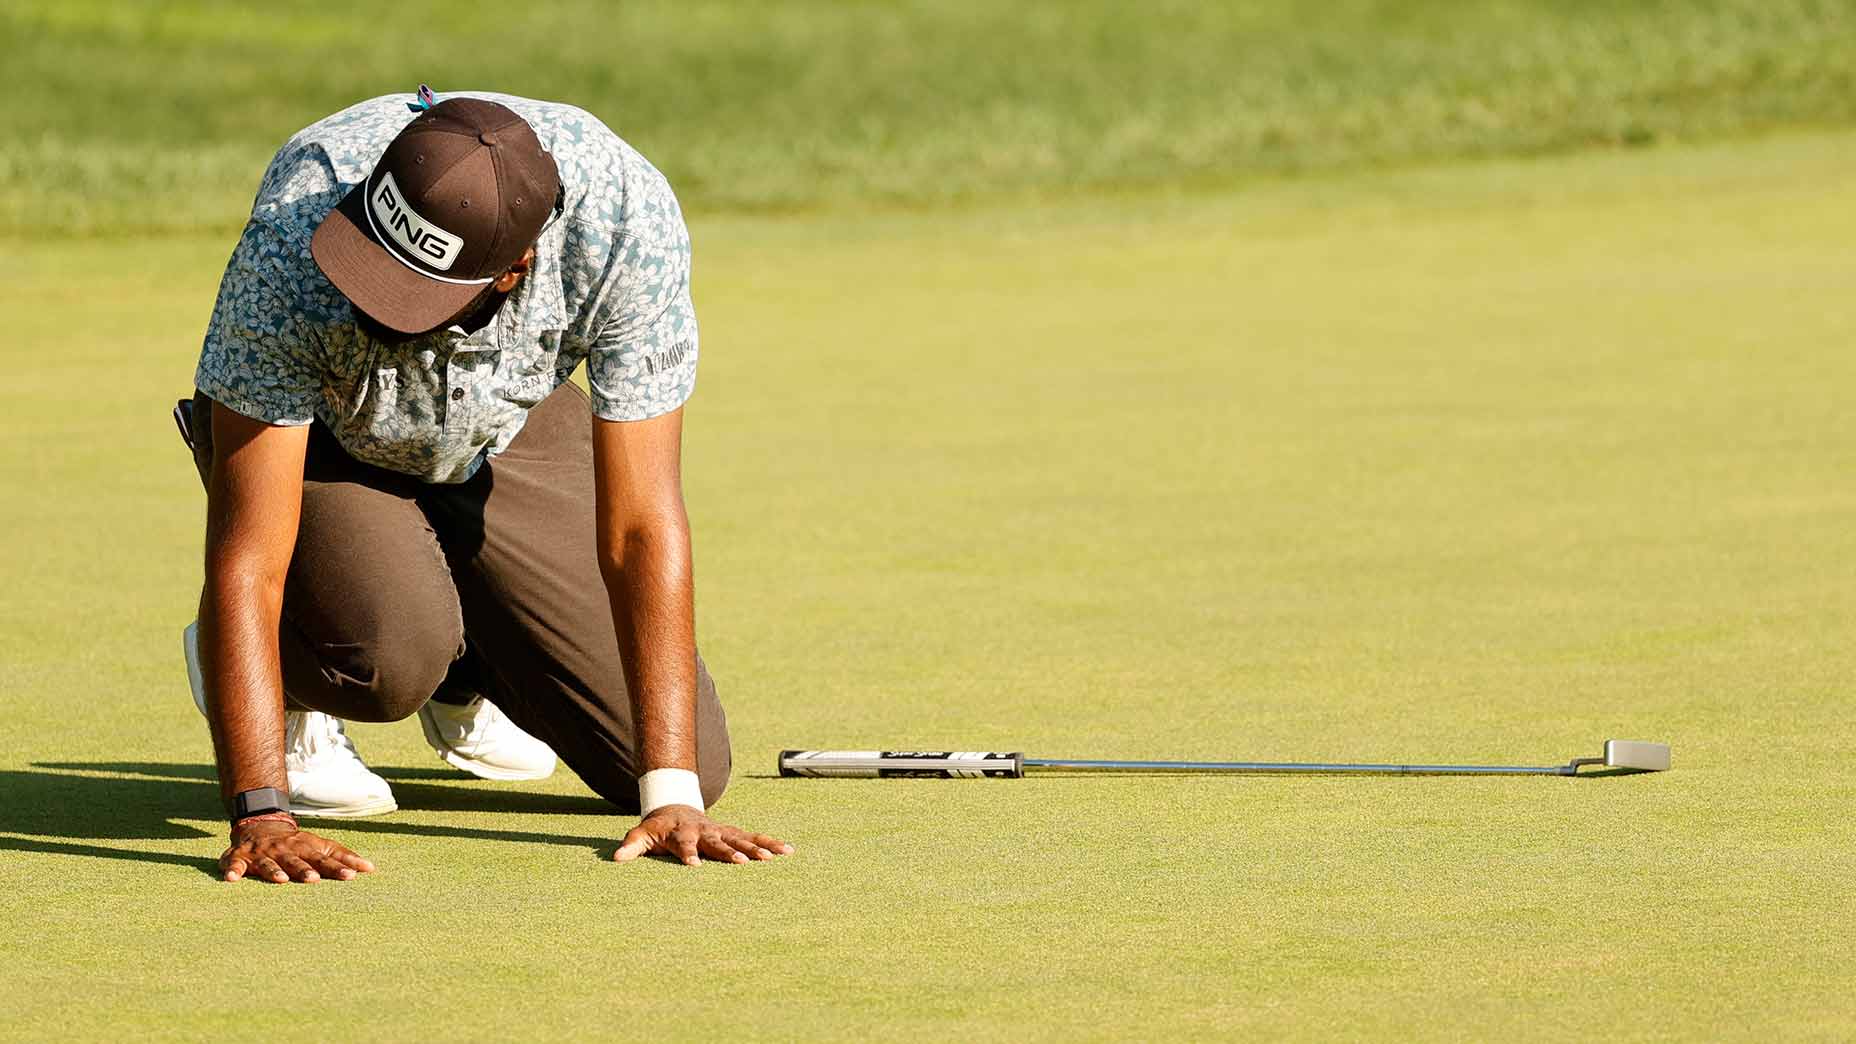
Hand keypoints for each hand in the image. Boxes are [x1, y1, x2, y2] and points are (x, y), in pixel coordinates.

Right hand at [220, 816, 375, 882]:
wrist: (260, 826)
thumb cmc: (296, 844)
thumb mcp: (319, 846)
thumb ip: (343, 856)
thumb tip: (371, 868)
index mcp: (306, 848)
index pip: (325, 858)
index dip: (338, 866)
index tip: (352, 875)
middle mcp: (285, 851)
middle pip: (297, 861)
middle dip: (305, 870)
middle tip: (314, 879)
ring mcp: (262, 854)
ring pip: (268, 864)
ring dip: (274, 871)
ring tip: (281, 880)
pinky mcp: (239, 857)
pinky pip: (233, 864)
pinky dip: (231, 870)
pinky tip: (232, 879)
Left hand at [613, 805, 793, 865]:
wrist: (675, 806)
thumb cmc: (657, 828)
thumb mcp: (641, 834)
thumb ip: (632, 845)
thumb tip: (616, 858)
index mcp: (682, 832)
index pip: (684, 844)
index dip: (688, 854)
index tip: (694, 866)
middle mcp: (705, 830)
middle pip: (719, 842)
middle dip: (730, 852)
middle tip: (743, 863)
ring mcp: (721, 830)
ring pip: (741, 838)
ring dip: (756, 848)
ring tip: (772, 858)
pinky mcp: (733, 832)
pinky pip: (754, 837)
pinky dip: (771, 843)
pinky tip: (788, 851)